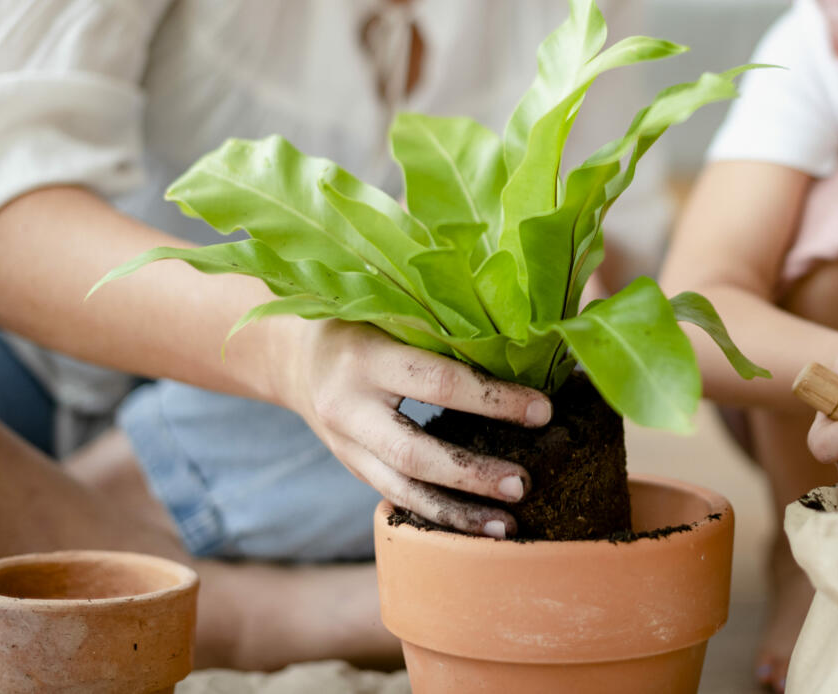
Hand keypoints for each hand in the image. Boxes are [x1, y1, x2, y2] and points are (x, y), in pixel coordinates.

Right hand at [279, 320, 550, 537]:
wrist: (293, 357)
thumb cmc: (361, 321)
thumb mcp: (390, 310)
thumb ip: (441, 328)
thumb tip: (526, 345)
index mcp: (364, 358)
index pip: (437, 383)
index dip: (492, 399)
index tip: (543, 411)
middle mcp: (348, 408)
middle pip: (414, 453)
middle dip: (472, 474)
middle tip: (522, 485)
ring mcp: (345, 446)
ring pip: (401, 490)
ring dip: (456, 513)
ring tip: (506, 527)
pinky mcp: (353, 468)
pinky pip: (396, 497)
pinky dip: (437, 514)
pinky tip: (474, 527)